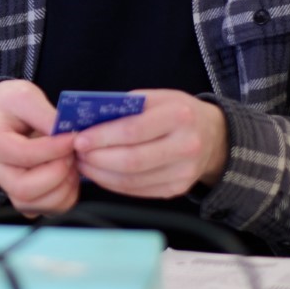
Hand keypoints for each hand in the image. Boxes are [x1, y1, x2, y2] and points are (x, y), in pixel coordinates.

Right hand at [0, 81, 79, 215]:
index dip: (54, 149)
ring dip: (62, 189)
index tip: (73, 138)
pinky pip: (43, 210)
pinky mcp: (21, 195)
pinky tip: (69, 177)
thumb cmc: (9, 103)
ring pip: (34, 206)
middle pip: (24, 189)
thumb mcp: (26, 96)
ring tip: (72, 166)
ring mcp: (6, 185)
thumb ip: (46, 115)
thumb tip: (68, 135)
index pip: (24, 155)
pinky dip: (63, 199)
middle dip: (57, 174)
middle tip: (71, 155)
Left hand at [72, 90, 227, 198]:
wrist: (213, 136)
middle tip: (76, 153)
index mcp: (179, 116)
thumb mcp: (156, 98)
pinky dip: (113, 183)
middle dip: (97, 158)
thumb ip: (125, 107)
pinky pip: (137, 190)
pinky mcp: (177, 189)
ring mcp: (184, 172)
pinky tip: (100, 173)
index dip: (102, 137)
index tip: (79, 139)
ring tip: (83, 163)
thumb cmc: (176, 112)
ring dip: (100, 173)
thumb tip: (87, 121)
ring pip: (132, 179)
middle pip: (131, 160)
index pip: (133, 130)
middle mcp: (186, 146)